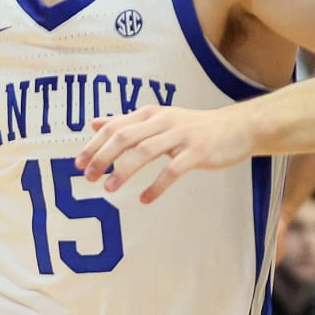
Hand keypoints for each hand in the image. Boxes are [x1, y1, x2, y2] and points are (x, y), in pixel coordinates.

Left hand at [75, 105, 255, 203]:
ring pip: (145, 152)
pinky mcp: (197, 152)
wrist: (236, 128)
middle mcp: (162, 121)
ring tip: (110, 189)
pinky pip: (172, 170)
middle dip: (102, 157)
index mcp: (150, 114)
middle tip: (88, 178)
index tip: (78, 164)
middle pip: (125, 137)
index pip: (114, 127)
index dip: (94, 145)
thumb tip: (96, 124)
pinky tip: (145, 199)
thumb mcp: (158, 119)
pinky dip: (156, 186)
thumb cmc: (193, 127)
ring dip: (124, 171)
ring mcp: (180, 136)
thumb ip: (127, 122)